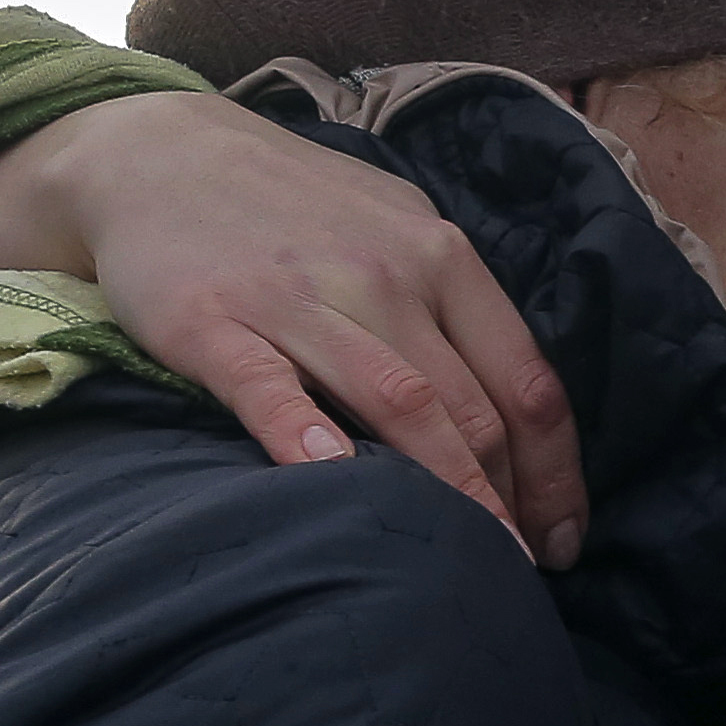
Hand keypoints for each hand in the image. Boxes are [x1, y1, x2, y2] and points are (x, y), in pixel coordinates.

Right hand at [0, 91, 586, 565]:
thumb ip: (452, 304)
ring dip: (448, 490)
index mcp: (443, 257)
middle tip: (525, 573)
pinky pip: (271, 387)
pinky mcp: (214, 322)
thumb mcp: (398, 227)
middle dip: (511, 499)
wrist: (160, 152)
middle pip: (473, 406)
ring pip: (400, 403)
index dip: (555, 466)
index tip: (565, 534)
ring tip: (471, 562)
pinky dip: (305, 437)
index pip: (526, 377)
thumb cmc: (296, 205)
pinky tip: (336, 484)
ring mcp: (302, 299)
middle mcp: (389, 277)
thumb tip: (515, 401)